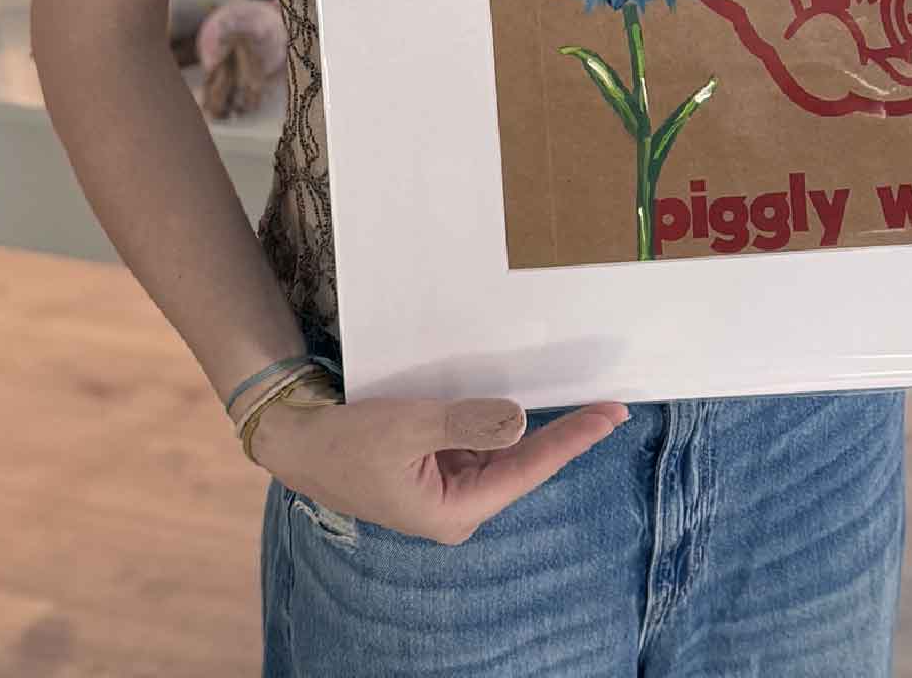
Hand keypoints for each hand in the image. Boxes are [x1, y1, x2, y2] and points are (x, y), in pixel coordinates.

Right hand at [247, 388, 628, 545]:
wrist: (301, 443)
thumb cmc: (349, 441)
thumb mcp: (410, 426)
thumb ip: (468, 423)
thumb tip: (521, 422)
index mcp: (455, 511)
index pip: (528, 470)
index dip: (573, 442)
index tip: (610, 418)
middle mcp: (458, 507)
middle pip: (523, 464)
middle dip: (564, 434)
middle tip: (610, 406)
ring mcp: (449, 488)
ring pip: (505, 452)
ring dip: (535, 427)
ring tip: (582, 401)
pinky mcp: (438, 469)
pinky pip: (483, 443)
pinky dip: (503, 422)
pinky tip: (526, 402)